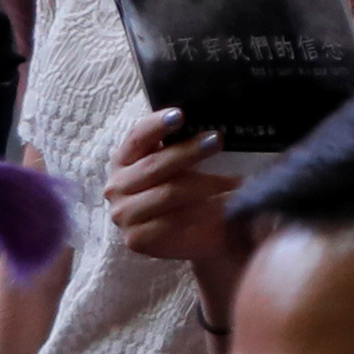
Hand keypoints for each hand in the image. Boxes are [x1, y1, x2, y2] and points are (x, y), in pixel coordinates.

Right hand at [100, 109, 242, 275]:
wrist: (198, 231)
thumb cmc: (192, 186)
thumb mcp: (188, 160)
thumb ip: (190, 141)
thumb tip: (214, 123)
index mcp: (125, 159)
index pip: (138, 137)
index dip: (157, 125)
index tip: (180, 115)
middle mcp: (118, 186)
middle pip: (154, 165)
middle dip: (189, 151)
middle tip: (217, 139)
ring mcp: (124, 214)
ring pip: (168, 193)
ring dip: (206, 184)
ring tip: (235, 179)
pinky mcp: (137, 239)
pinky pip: (172, 222)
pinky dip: (203, 211)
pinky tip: (224, 205)